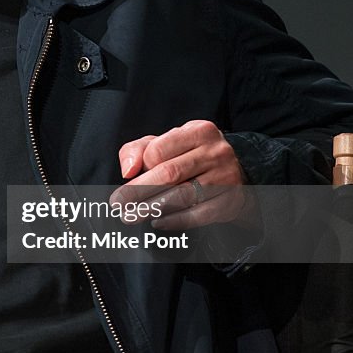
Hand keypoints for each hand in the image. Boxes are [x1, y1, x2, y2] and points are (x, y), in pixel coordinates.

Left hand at [113, 120, 246, 227]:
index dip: (141, 167)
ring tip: (132, 215)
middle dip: (138, 191)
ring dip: (152, 208)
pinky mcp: (229, 201)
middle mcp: (215, 152)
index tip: (127, 180)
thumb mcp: (167, 142)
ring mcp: (225, 177)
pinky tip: (158, 221)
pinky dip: (175, 221)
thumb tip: (127, 170)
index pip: (158, 150)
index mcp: (198, 131)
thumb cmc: (192, 154)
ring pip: (182, 195)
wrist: (233, 170)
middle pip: (169, 174)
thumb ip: (139, 150)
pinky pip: (199, 215)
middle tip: (119, 204)